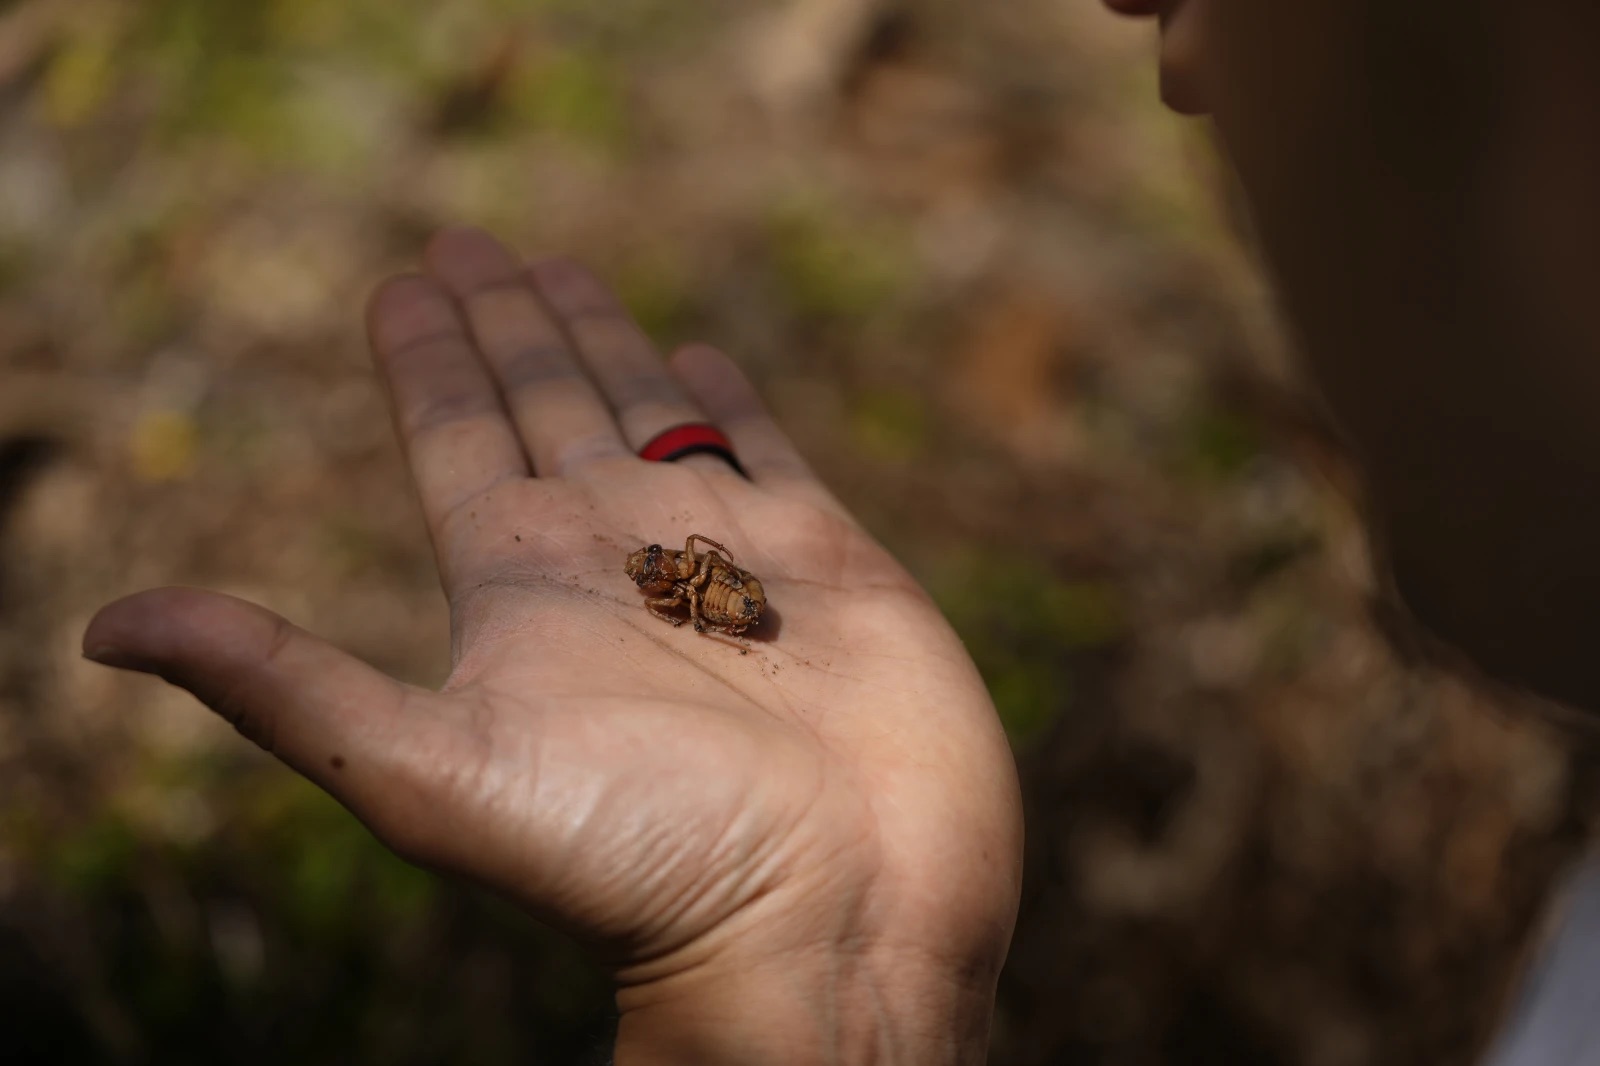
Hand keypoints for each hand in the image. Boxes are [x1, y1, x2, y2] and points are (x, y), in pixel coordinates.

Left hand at [84, 228, 1022, 1063]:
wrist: (837, 915)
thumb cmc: (646, 860)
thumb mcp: (438, 774)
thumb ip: (286, 688)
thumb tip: (101, 629)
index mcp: (521, 591)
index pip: (457, 441)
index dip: (425, 362)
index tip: (399, 281)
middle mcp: (616, 561)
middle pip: (543, 407)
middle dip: (504, 326)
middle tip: (466, 244)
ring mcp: (727, 553)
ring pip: (650, 414)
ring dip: (603, 341)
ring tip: (560, 270)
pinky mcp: (828, 558)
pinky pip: (768, 451)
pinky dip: (734, 400)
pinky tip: (701, 356)